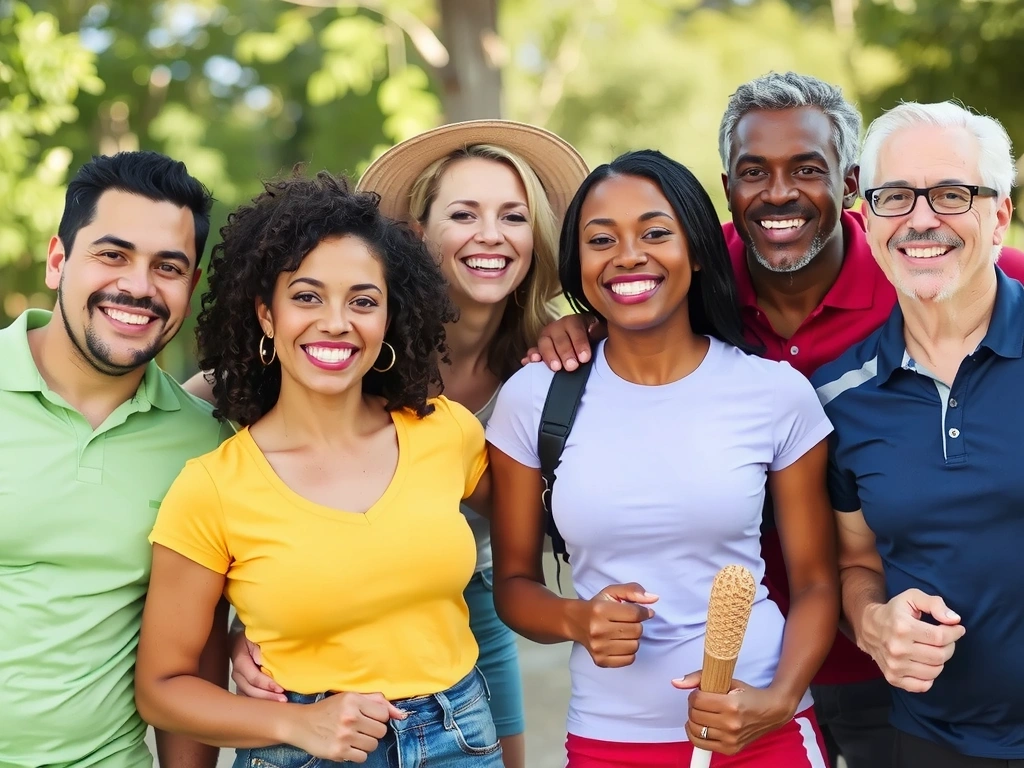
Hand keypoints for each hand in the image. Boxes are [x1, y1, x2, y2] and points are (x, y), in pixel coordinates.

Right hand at [230, 630, 285, 701]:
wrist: (243, 639)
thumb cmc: (253, 637)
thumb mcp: (256, 638)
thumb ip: (260, 648)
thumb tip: (263, 661)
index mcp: (240, 660)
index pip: (253, 677)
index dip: (267, 684)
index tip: (281, 688)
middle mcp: (237, 673)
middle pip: (250, 690)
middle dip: (267, 696)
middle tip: (283, 700)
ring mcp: (239, 681)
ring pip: (249, 696)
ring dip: (264, 701)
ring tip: (280, 703)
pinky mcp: (242, 686)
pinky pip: (249, 697)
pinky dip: (260, 702)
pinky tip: (272, 704)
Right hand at [287, 691, 406, 761]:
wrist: (301, 724)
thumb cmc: (329, 709)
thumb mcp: (350, 697)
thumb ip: (377, 701)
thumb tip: (401, 714)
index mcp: (353, 700)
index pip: (384, 714)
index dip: (378, 717)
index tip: (367, 717)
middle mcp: (349, 717)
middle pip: (381, 731)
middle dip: (373, 731)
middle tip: (360, 728)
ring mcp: (344, 736)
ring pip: (373, 745)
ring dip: (366, 743)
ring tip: (353, 737)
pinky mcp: (338, 752)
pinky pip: (362, 757)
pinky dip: (357, 754)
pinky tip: (348, 746)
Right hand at [521, 314, 602, 370]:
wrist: (585, 343)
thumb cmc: (594, 339)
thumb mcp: (600, 333)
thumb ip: (599, 331)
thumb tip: (592, 330)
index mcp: (574, 321)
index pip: (575, 329)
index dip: (579, 343)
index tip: (585, 358)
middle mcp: (558, 327)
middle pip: (559, 338)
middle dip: (565, 353)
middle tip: (571, 366)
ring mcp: (547, 337)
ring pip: (544, 343)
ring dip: (549, 356)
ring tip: (556, 368)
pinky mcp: (539, 349)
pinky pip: (533, 351)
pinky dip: (531, 356)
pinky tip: (530, 362)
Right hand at [570, 583, 657, 667]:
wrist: (575, 622)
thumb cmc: (597, 606)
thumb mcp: (612, 592)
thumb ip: (633, 591)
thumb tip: (654, 599)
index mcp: (600, 610)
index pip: (635, 614)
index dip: (643, 612)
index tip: (640, 612)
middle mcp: (598, 630)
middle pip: (637, 631)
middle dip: (636, 625)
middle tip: (626, 622)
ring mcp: (598, 648)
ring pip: (634, 646)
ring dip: (633, 639)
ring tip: (622, 632)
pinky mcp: (600, 660)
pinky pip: (629, 660)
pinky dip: (628, 652)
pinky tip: (620, 643)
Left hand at [672, 672, 792, 755]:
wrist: (771, 712)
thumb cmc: (748, 695)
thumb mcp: (727, 681)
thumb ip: (699, 678)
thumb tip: (675, 682)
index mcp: (731, 705)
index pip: (697, 699)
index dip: (694, 694)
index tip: (700, 693)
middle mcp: (731, 724)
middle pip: (694, 714)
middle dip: (693, 706)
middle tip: (700, 702)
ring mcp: (731, 739)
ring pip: (695, 729)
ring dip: (693, 719)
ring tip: (701, 713)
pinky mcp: (730, 749)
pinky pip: (701, 744)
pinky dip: (695, 734)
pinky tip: (700, 726)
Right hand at [858, 588, 963, 692]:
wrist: (867, 627)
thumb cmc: (894, 612)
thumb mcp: (912, 597)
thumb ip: (935, 604)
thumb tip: (954, 620)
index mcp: (902, 627)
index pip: (940, 637)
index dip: (954, 633)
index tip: (957, 629)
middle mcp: (897, 649)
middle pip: (940, 656)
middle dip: (949, 646)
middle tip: (945, 639)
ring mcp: (894, 666)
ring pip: (934, 671)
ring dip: (940, 661)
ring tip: (933, 650)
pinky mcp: (893, 678)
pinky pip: (923, 686)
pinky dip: (929, 677)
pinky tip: (924, 664)